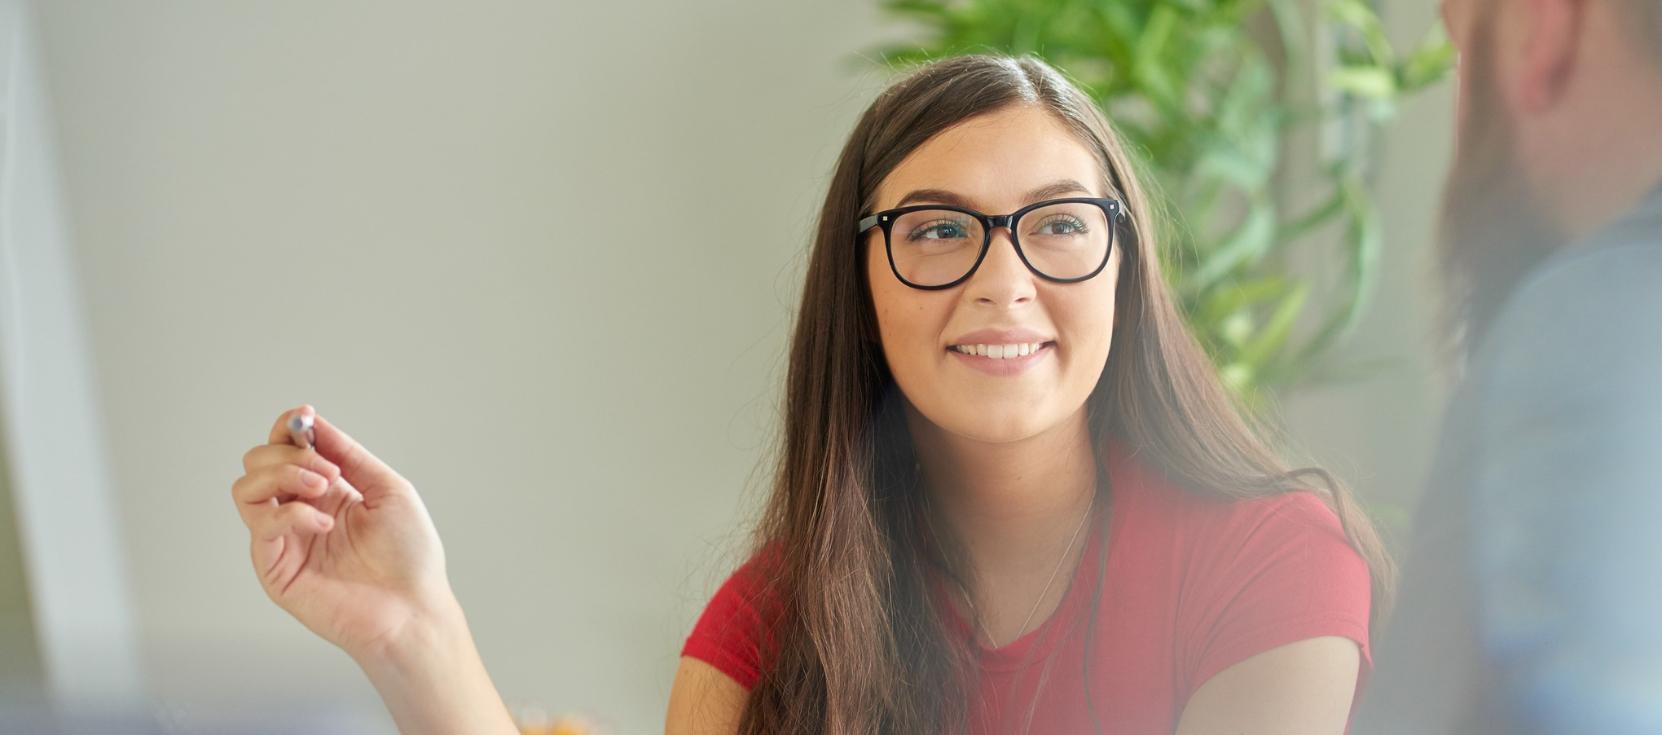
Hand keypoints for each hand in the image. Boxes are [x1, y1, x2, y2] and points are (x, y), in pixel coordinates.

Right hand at [232, 404, 457, 662]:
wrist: (412, 609)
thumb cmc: (410, 556)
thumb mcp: (388, 489)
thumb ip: (348, 454)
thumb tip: (312, 422)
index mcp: (327, 491)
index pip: (286, 448)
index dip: (288, 427)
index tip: (303, 416)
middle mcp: (299, 511)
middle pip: (258, 462)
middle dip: (287, 452)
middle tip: (327, 469)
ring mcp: (284, 539)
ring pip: (245, 488)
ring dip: (281, 474)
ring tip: (323, 488)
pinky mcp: (275, 568)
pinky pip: (261, 525)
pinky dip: (291, 513)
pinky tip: (325, 523)